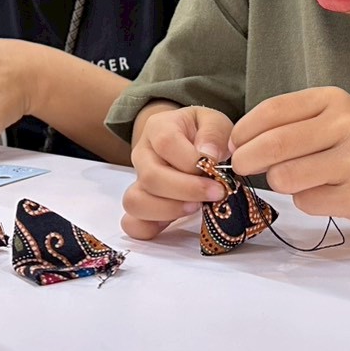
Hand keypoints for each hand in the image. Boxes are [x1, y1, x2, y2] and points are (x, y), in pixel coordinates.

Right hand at [121, 103, 234, 239]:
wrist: (187, 142)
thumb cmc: (201, 134)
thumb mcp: (214, 122)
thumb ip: (214, 133)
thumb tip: (208, 155)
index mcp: (158, 128)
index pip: (166, 143)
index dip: (191, 161)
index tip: (217, 174)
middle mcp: (142, 155)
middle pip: (151, 177)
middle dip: (187, 190)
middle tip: (216, 194)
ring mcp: (137, 182)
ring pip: (136, 201)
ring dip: (169, 210)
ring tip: (196, 207)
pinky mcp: (141, 206)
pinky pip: (132, 224)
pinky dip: (150, 228)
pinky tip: (175, 223)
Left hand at [228, 87, 349, 219]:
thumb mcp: (330, 116)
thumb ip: (288, 123)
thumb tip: (237, 144)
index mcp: (332, 100)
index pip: (272, 111)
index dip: (243, 130)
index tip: (234, 144)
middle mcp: (345, 126)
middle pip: (273, 145)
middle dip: (247, 159)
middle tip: (242, 167)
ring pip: (285, 177)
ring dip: (278, 182)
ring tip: (295, 179)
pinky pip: (306, 202)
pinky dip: (304, 201)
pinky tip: (324, 192)